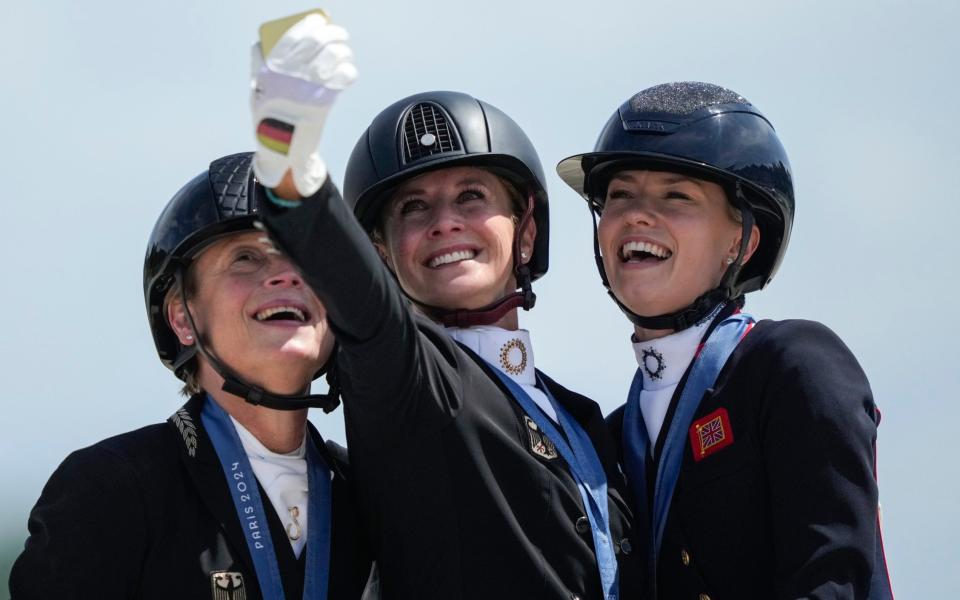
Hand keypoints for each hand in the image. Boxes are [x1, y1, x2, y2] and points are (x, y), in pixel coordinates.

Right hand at [251, 13, 356, 196]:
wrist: (280, 145)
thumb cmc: (268, 115)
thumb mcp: (256, 88)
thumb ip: (259, 64)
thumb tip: (260, 43)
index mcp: (273, 68)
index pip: (293, 36)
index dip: (309, 24)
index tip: (318, 19)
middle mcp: (292, 74)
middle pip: (318, 42)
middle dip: (332, 33)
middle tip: (339, 34)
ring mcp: (310, 86)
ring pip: (333, 56)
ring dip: (343, 50)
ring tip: (344, 53)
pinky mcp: (325, 100)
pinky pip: (344, 76)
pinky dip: (349, 70)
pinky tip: (347, 71)